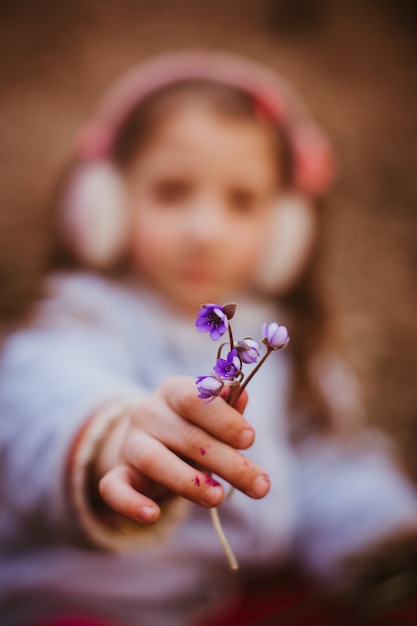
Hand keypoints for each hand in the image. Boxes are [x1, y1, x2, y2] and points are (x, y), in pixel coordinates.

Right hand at [95, 376, 270, 523]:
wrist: (146, 443)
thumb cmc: (191, 428)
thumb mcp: (209, 414)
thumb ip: (227, 406)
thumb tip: (241, 394)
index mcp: (174, 391)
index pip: (195, 399)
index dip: (223, 419)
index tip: (249, 439)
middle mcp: (149, 413)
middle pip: (187, 437)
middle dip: (228, 462)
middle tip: (260, 485)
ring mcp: (130, 444)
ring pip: (154, 460)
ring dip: (189, 481)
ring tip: (218, 498)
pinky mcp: (117, 474)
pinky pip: (114, 488)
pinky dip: (131, 504)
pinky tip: (153, 516)